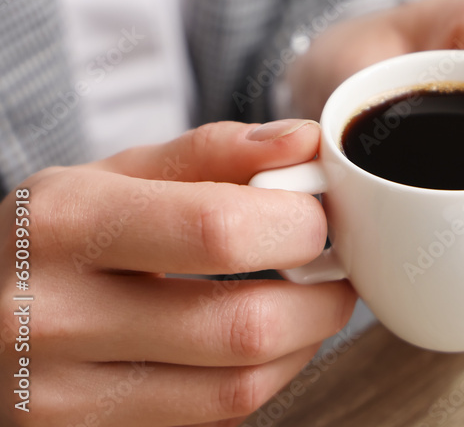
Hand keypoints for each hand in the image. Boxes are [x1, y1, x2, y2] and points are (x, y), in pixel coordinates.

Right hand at [0, 119, 354, 425]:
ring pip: (234, 389)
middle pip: (239, 325)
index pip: (216, 230)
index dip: (297, 224)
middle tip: (333, 266)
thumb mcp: (116, 172)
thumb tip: (302, 143)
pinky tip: (256, 343)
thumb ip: (213, 153)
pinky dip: (255, 381)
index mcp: (66, 223)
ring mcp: (59, 397)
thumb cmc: (59, 230)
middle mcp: (52, 315)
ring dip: (301, 345)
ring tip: (307, 302)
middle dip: (318, 296)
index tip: (320, 215)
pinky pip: (208, 422)